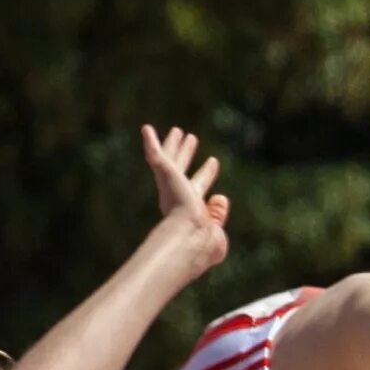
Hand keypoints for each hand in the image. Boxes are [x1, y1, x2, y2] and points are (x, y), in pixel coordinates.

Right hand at [141, 125, 230, 261]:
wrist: (190, 235)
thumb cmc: (203, 240)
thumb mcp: (214, 228)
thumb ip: (217, 213)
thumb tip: (222, 198)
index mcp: (190, 207)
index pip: (199, 186)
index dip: (206, 173)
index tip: (213, 162)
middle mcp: (176, 194)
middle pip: (182, 168)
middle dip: (186, 154)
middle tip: (191, 138)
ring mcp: (169, 183)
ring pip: (170, 158)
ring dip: (174, 145)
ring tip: (179, 131)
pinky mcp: (164, 173)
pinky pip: (155, 154)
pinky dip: (151, 142)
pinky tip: (147, 129)